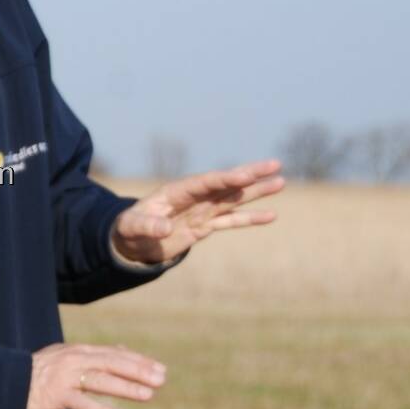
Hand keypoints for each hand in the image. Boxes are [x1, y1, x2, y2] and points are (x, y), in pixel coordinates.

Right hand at [27, 343, 166, 408]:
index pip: (114, 354)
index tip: (160, 369)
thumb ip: (95, 354)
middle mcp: (73, 360)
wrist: (8, 383)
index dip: (138, 361)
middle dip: (138, 371)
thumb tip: (124, 350)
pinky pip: (81, 403)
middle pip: (111, 363)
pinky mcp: (55, 395)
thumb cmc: (40, 371)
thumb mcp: (67, 356)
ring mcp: (64, 377)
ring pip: (100, 381)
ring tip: (148, 395)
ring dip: (125, 388)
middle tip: (161, 379)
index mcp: (78, 350)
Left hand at [111, 159, 285, 264]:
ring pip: (233, 199)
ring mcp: (201, 211)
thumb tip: (165, 228)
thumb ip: (147, 226)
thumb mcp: (131, 227)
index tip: (245, 175)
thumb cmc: (128, 231)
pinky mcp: (205, 226)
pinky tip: (271, 215)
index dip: (225, 179)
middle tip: (275, 164)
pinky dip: (250, 218)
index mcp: (175, 192)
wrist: (131, 243)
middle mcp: (193, 198)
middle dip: (249, 175)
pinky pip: (231, 221)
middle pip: (225, 184)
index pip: (204, 182)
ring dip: (256, 192)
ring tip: (281, 182)